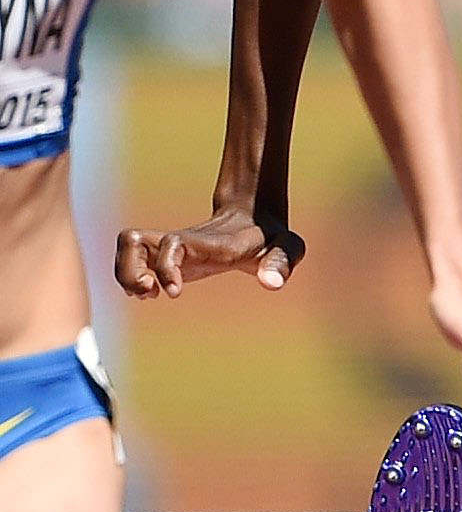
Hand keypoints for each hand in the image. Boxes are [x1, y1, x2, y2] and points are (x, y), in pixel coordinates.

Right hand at [115, 208, 304, 297]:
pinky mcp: (165, 254)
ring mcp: (171, 245)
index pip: (173, 244)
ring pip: (126, 247)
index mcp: (210, 243)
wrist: (255, 219)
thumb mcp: (287, 246)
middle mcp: (183, 240)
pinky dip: (130, 277)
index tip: (174, 293)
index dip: (166, 267)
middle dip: (129, 272)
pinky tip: (153, 291)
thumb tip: (271, 284)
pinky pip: (131, 259)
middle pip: (131, 240)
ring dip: (125, 274)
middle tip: (149, 292)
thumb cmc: (271, 237)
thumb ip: (282, 262)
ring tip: (148, 293)